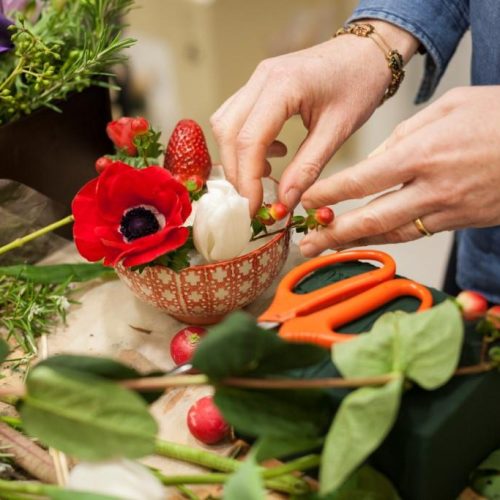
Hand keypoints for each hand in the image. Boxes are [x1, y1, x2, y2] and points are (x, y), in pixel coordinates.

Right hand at [210, 21, 417, 214]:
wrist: (365, 52)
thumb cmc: (359, 84)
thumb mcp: (338, 131)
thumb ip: (308, 168)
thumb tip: (284, 202)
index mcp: (283, 85)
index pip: (250, 140)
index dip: (247, 180)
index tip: (253, 209)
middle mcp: (261, 78)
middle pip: (228, 132)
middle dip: (237, 172)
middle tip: (254, 201)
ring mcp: (256, 79)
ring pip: (225, 124)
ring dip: (237, 158)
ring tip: (262, 178)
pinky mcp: (257, 86)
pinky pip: (235, 117)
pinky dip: (244, 143)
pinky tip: (270, 155)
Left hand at [300, 86, 499, 256]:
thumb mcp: (450, 107)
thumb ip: (405, 134)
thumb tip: (373, 162)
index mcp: (423, 153)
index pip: (362, 180)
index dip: (329, 194)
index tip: (305, 201)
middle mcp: (432, 188)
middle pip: (371, 218)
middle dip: (334, 233)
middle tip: (306, 244)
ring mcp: (448, 209)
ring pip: (392, 233)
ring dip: (355, 243)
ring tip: (327, 250)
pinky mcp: (461, 221)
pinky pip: (416, 234)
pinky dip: (387, 239)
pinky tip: (367, 241)